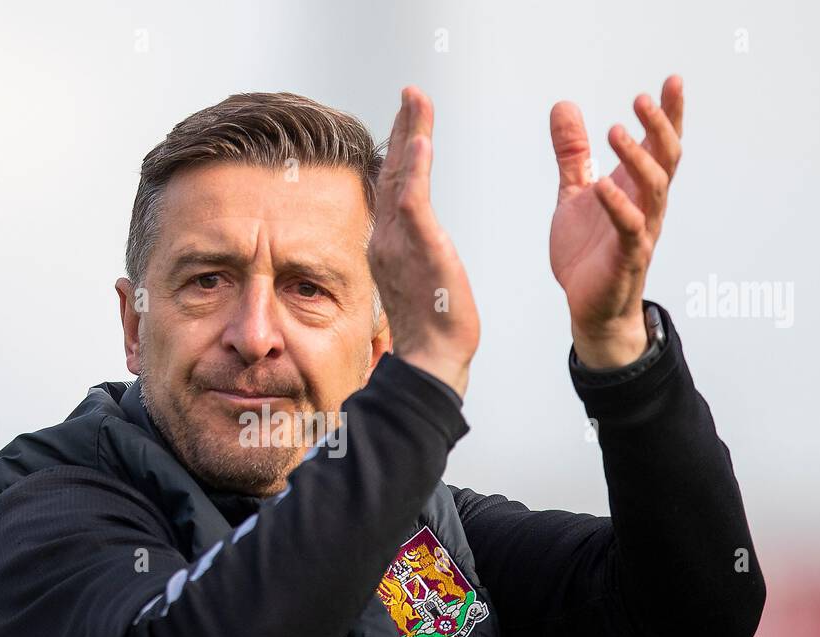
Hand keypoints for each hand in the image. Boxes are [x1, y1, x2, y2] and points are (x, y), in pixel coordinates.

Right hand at [368, 86, 480, 398]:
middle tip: (413, 92)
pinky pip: (414, 201)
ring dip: (410, 134)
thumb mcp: (419, 283)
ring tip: (417, 100)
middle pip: (394, 171)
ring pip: (402, 176)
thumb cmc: (432, 330)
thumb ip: (413, 257)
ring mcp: (400, 243)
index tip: (409, 118)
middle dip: (404, 128)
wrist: (433, 361)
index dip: (399, 149)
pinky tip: (422, 141)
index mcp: (388, 245)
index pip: (393, 186)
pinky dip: (416, 169)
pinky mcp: (421, 249)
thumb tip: (415, 246)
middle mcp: (387, 239)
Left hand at [548, 75, 683, 368]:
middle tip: (642, 99)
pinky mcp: (626, 258)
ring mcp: (640, 232)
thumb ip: (573, 153)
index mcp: (636, 189)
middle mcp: (646, 206)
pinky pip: (629, 229)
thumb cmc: (588, 252)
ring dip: (636, 158)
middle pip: (666, 160)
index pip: (659, 145)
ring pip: (652, 189)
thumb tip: (563, 106)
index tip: (672, 80)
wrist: (588, 308)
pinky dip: (617, 205)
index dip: (668, 114)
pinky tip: (601, 185)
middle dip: (659, 128)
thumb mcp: (575, 193)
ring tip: (615, 131)